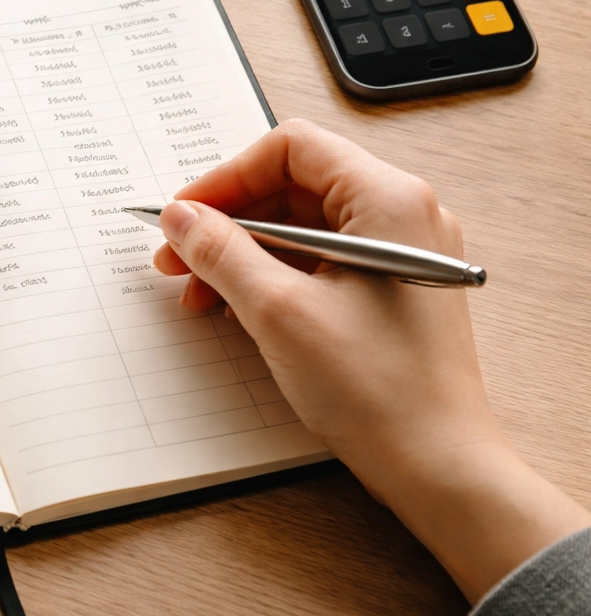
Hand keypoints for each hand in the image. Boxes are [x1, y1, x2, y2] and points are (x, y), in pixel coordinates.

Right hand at [153, 119, 589, 601]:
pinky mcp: (392, 289)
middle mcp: (403, 214)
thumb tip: (181, 217)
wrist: (438, 465)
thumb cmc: (378, 391)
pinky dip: (273, 276)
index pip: (290, 149)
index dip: (226, 178)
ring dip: (244, 252)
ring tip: (199, 292)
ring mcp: (401, 252)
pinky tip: (238, 309)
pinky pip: (321, 260)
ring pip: (302, 226)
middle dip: (228, 220)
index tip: (184, 216)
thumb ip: (221, 252)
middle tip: (178, 258)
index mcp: (388, 200)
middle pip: (293, 186)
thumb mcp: (277, 311)